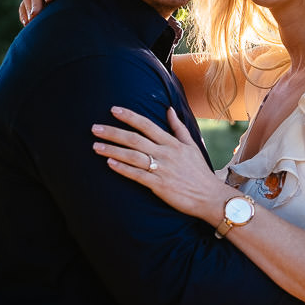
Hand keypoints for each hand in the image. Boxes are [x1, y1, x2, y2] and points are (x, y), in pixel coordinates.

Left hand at [91, 106, 227, 223]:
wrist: (210, 196)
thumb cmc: (200, 171)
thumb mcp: (192, 145)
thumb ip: (178, 127)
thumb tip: (169, 109)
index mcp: (173, 143)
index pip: (147, 125)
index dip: (130, 116)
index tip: (113, 110)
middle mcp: (166, 153)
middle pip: (135, 139)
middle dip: (113, 132)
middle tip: (95, 128)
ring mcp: (162, 169)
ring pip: (132, 156)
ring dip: (112, 150)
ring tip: (95, 146)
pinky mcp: (159, 185)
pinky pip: (137, 175)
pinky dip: (123, 168)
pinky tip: (109, 163)